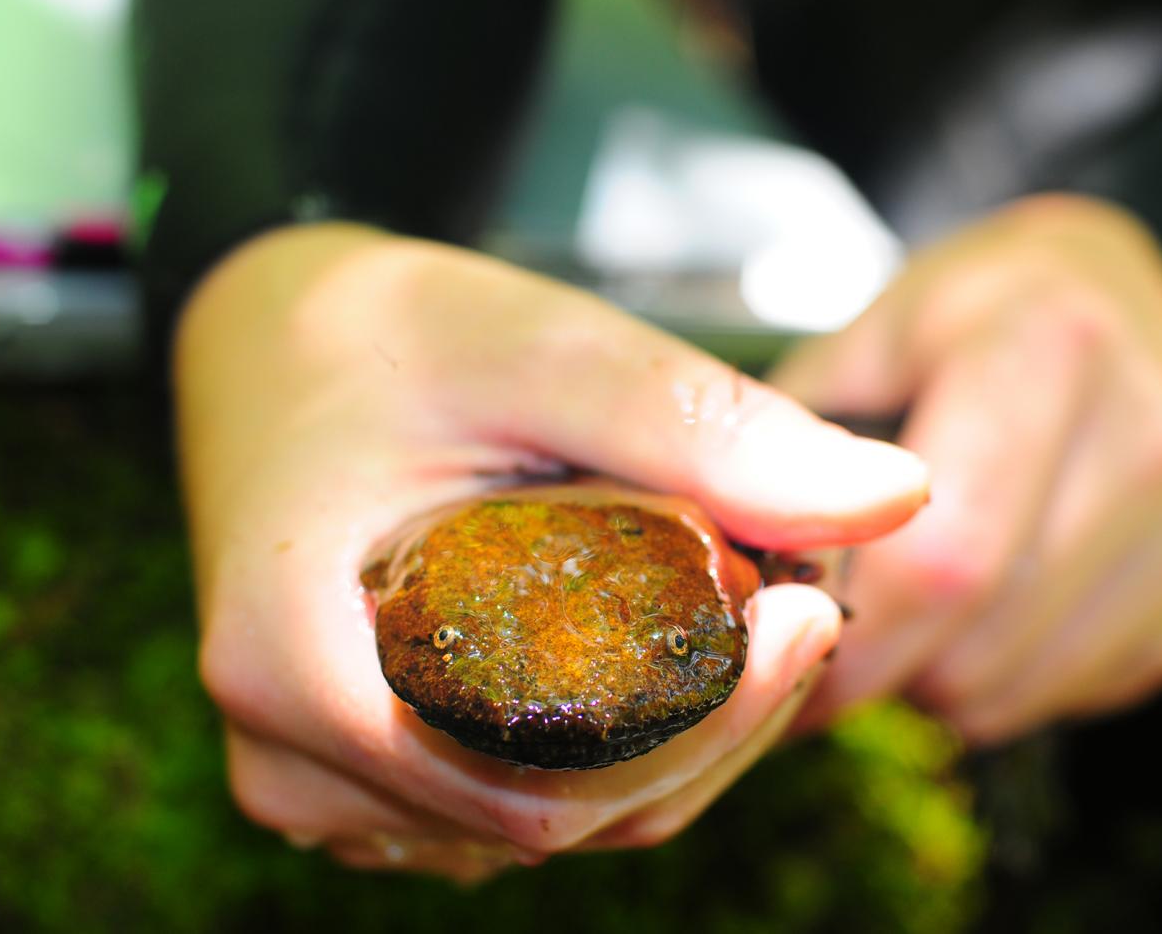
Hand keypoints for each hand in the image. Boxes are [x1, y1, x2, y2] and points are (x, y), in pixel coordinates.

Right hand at [175, 223, 928, 880]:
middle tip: (801, 600)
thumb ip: (702, 424)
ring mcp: (321, 778)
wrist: (269, 342)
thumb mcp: (539, 347)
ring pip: (549, 827)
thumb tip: (892, 497)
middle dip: (712, 732)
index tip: (804, 610)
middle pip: (562, 821)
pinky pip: (510, 810)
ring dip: (671, 745)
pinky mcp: (356, 770)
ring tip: (739, 618)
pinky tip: (661, 660)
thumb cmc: (381, 334)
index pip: (549, 787)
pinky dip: (606, 755)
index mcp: (298, 666)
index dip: (708, 726)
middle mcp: (295, 756)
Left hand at [771, 194, 1161, 742]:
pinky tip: (969, 614)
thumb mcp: (859, 341)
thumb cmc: (961, 321)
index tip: (771, 643)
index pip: (938, 555)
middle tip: (814, 636)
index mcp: (1049, 347)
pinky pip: (1062, 697)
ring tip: (893, 610)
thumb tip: (736, 571)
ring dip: (924, 680)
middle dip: (871, 666)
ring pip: (1014, 685)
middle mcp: (1151, 435)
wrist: (1113, 302)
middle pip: (975, 637)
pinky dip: (991, 685)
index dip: (839, 630)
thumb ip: (790, 444)